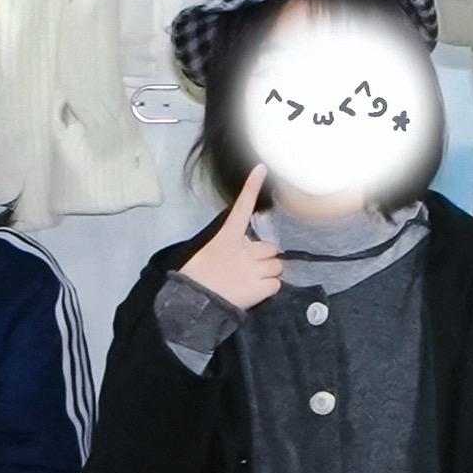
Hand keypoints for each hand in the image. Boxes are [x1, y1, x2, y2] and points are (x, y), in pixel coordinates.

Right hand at [176, 165, 281, 314]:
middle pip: (271, 248)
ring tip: (250, 283)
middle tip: (249, 270)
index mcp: (227, 238)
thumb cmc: (197, 278)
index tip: (262, 169)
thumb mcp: (209, 254)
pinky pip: (276, 284)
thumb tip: (242, 250)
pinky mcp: (262, 287)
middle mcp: (244, 250)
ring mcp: (254, 268)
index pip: (241, 208)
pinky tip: (253, 292)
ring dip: (268, 274)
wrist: (195, 303)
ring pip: (277, 266)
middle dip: (264, 258)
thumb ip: (229, 247)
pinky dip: (268, 289)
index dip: (252, 188)